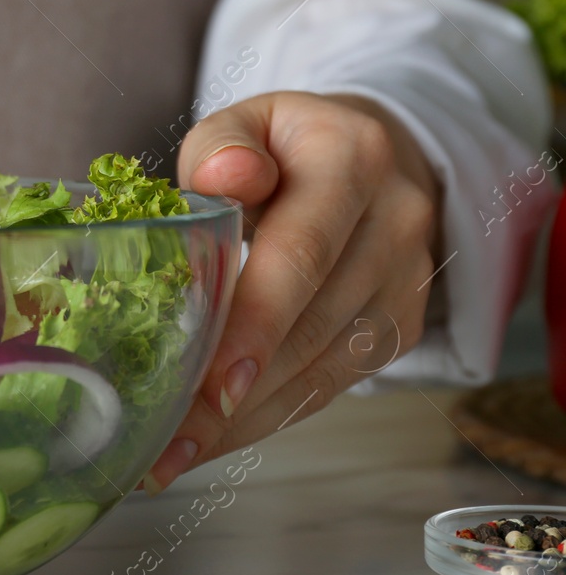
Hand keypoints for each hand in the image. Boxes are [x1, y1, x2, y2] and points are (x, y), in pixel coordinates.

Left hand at [146, 91, 441, 491]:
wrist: (378, 157)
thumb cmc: (286, 146)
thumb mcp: (248, 119)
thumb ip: (223, 143)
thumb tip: (224, 177)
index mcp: (353, 160)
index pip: (304, 251)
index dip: (258, 322)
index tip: (213, 384)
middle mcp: (395, 224)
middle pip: (311, 325)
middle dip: (235, 395)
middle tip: (167, 442)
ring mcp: (406, 282)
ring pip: (325, 369)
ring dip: (246, 422)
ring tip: (173, 455)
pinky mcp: (402, 326)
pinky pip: (333, 383)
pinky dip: (270, 416)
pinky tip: (215, 440)